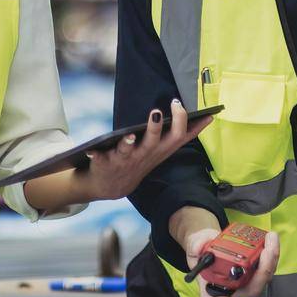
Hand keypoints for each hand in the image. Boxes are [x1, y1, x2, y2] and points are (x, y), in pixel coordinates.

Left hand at [78, 100, 214, 200]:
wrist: (111, 185)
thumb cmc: (140, 160)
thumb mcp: (161, 149)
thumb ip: (179, 134)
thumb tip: (204, 116)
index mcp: (160, 150)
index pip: (180, 137)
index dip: (191, 126)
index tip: (195, 110)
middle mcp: (145, 155)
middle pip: (156, 142)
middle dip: (157, 128)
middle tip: (158, 111)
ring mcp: (126, 160)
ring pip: (130, 151)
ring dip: (129, 144)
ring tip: (129, 136)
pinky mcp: (106, 164)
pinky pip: (100, 160)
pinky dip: (97, 156)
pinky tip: (92, 151)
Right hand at [181, 227, 278, 296]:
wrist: (211, 243)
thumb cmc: (202, 249)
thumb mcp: (194, 244)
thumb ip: (196, 245)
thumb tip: (199, 247)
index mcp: (211, 285)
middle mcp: (231, 287)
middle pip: (250, 289)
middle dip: (263, 271)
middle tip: (267, 250)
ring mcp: (245, 280)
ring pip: (262, 278)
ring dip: (271, 259)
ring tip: (271, 238)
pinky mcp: (255, 271)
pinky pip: (267, 267)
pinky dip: (272, 254)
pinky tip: (270, 239)